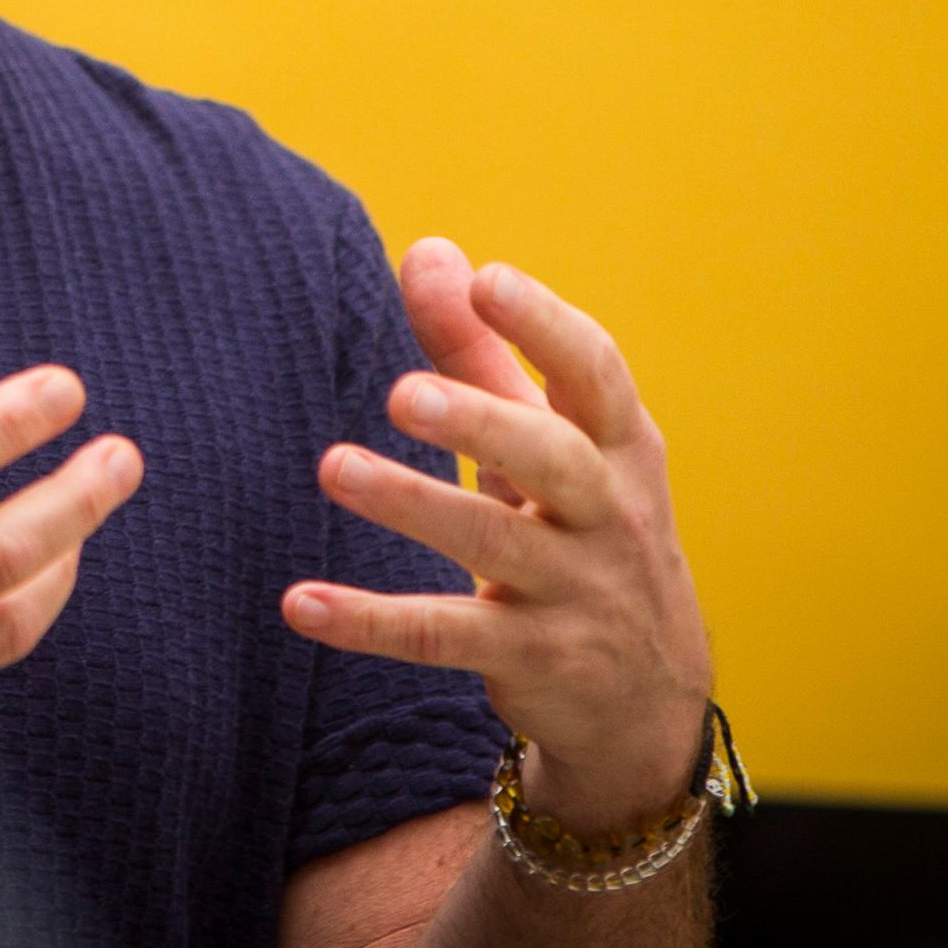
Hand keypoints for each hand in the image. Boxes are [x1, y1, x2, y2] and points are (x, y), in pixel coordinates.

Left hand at [282, 238, 714, 833]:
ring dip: (412, 503)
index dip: (544, 326)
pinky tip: (300, 602)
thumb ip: (481, 351)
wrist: (647, 699)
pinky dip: (370, 622)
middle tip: (401, 392)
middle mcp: (607, 515)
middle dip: (481, 421)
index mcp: (618, 448)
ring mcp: (573, 593)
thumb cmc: (582, 530)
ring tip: (335, 466)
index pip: (595, 374)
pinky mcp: (530, 660)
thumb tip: (427, 248)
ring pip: (493, 545)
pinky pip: (444, 637)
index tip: (488, 280)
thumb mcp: (549, 444)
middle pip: (553, 458)